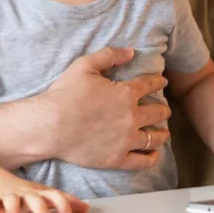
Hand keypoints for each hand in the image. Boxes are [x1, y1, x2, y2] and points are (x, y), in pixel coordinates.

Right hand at [0, 176, 89, 212]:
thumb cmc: (23, 192)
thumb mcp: (43, 195)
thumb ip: (64, 201)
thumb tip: (86, 207)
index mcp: (39, 193)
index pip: (54, 195)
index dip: (63, 204)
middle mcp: (25, 193)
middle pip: (34, 199)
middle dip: (41, 210)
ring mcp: (7, 195)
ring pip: (11, 200)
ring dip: (14, 211)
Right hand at [38, 46, 172, 170]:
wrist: (48, 126)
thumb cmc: (64, 94)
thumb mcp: (85, 66)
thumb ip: (109, 55)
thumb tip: (131, 51)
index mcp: (126, 94)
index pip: (150, 85)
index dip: (158, 82)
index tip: (162, 82)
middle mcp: (131, 117)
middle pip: (158, 113)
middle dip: (163, 109)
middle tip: (164, 110)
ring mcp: (126, 140)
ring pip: (154, 138)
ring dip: (162, 134)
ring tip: (164, 133)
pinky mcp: (116, 159)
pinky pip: (142, 161)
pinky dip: (152, 158)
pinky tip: (154, 154)